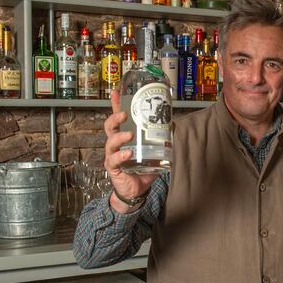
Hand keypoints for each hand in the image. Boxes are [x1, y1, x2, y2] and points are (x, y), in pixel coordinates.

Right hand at [104, 91, 157, 212]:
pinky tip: (128, 153)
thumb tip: (173, 123)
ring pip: (110, 141)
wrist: (137, 189)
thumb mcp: (154, 150)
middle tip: (125, 114)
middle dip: (115, 117)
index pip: (118, 118)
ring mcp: (113, 155)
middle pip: (109, 126)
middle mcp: (116, 143)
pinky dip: (121, 155)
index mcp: (124, 135)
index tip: (115, 92)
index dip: (116, 104)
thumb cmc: (142, 167)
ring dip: (120, 136)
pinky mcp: (113, 167)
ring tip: (129, 135)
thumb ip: (161, 137)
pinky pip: (114, 160)